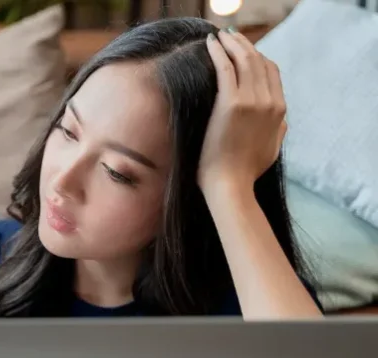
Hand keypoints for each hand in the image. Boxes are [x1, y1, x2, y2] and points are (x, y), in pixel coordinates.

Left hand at [199, 29, 286, 194]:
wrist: (231, 186)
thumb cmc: (245, 173)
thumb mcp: (272, 150)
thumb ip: (279, 130)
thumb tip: (283, 121)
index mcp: (281, 110)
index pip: (272, 72)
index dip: (258, 57)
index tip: (243, 51)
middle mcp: (270, 101)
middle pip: (259, 61)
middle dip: (244, 45)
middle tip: (229, 36)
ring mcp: (252, 101)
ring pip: (244, 60)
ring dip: (231, 43)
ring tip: (219, 36)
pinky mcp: (231, 103)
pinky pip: (226, 68)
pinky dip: (218, 52)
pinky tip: (210, 44)